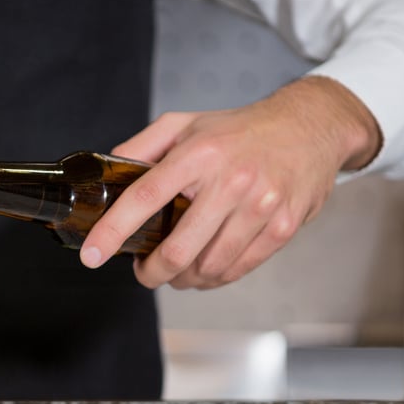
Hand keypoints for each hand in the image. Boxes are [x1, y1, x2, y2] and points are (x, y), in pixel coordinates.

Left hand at [80, 76, 380, 289]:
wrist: (311, 127)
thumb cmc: (240, 130)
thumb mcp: (185, 124)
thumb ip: (142, 147)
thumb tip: (106, 173)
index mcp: (199, 154)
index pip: (145, 198)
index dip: (113, 231)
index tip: (92, 254)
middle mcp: (231, 181)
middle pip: (178, 250)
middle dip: (152, 272)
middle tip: (144, 271)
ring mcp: (261, 207)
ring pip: (209, 268)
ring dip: (183, 279)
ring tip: (176, 271)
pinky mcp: (283, 227)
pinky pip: (238, 269)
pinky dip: (214, 278)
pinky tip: (205, 270)